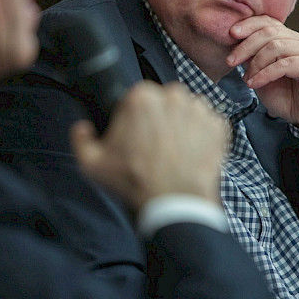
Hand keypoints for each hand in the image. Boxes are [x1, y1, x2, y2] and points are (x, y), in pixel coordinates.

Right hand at [69, 81, 228, 209]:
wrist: (174, 203)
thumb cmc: (135, 182)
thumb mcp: (92, 164)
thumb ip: (80, 139)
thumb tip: (81, 127)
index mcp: (142, 96)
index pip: (138, 97)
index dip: (134, 117)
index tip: (135, 135)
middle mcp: (173, 95)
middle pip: (164, 101)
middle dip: (159, 118)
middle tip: (154, 145)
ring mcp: (199, 109)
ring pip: (187, 110)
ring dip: (182, 125)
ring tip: (174, 151)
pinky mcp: (218, 125)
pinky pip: (209, 124)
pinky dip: (202, 136)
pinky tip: (191, 154)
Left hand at [227, 15, 298, 131]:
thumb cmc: (288, 97)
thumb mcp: (263, 77)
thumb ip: (252, 62)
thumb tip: (235, 49)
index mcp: (287, 39)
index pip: (267, 21)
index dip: (248, 25)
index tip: (230, 34)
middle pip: (268, 31)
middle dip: (246, 46)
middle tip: (231, 61)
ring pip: (276, 46)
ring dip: (256, 62)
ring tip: (246, 79)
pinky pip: (285, 64)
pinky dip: (266, 73)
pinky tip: (255, 84)